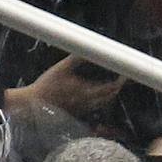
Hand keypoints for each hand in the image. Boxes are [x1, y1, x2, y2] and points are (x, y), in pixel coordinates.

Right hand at [4, 55, 124, 118]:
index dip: (121, 81)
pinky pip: (97, 106)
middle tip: (122, 77)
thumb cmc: (47, 86)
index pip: (111, 88)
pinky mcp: (81, 112)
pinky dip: (102, 99)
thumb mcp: (61, 68)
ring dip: (111, 94)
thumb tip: (88, 49)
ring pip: (105, 102)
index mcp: (86, 91)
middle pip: (111, 96)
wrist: (36, 105)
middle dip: (118, 87)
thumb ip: (77, 59)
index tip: (125, 74)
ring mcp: (86, 108)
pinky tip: (100, 93)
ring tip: (114, 83)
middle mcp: (89, 102)